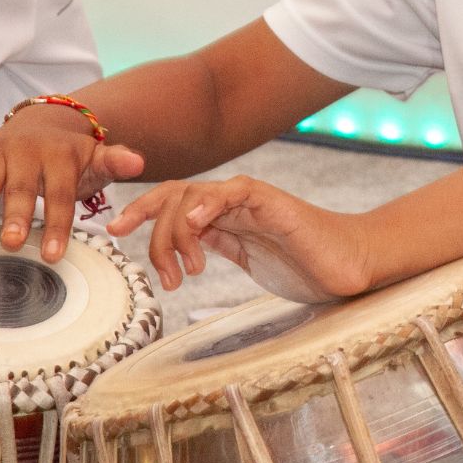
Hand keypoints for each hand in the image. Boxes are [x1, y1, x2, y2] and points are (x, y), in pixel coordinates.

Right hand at [0, 108, 144, 262]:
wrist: (46, 125)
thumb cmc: (71, 157)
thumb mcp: (95, 159)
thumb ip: (113, 160)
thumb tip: (139, 162)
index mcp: (56, 157)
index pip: (58, 194)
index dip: (58, 223)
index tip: (55, 255)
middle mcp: (24, 152)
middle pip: (20, 187)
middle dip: (17, 214)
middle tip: (15, 242)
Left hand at [107, 175, 373, 299]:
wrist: (349, 267)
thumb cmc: (307, 267)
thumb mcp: (249, 261)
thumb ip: (220, 248)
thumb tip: (185, 254)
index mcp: (224, 216)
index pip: (172, 202)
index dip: (140, 211)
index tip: (114, 231)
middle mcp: (233, 202)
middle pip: (173, 194)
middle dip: (143, 217)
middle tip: (136, 253)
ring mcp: (251, 199)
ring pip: (194, 195)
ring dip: (175, 232)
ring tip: (185, 271)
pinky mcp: (272, 202)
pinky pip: (233, 192)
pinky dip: (207, 206)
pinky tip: (195, 228)